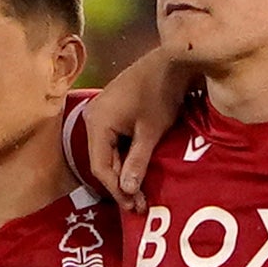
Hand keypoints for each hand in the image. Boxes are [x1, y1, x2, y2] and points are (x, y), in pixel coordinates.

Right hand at [80, 47, 194, 209]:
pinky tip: (139, 170)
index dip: (116, 190)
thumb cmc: (162, 93)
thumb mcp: (151, 131)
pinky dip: (127, 156)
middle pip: (103, 160)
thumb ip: (137, 162)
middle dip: (121, 183)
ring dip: (125, 171)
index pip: (100, 166)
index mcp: (97, 122)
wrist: (174, 60)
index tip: (133, 206)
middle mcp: (93, 117)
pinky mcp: (114, 111)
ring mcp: (102, 113)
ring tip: (140, 192)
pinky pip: (115, 140)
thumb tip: (126, 191)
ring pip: (110, 152)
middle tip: (139, 205)